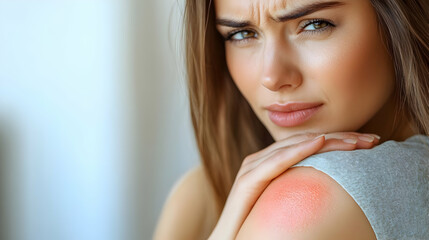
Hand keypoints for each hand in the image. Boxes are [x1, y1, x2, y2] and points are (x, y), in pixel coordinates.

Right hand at [208, 132, 379, 239]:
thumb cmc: (258, 225)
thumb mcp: (285, 202)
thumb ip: (300, 189)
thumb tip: (332, 188)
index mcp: (272, 163)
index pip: (310, 145)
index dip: (340, 141)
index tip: (370, 143)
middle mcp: (262, 160)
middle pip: (306, 142)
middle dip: (340, 138)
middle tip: (373, 140)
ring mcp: (253, 167)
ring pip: (294, 146)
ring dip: (327, 141)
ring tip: (355, 140)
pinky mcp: (248, 180)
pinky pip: (276, 162)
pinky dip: (298, 151)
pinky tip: (318, 143)